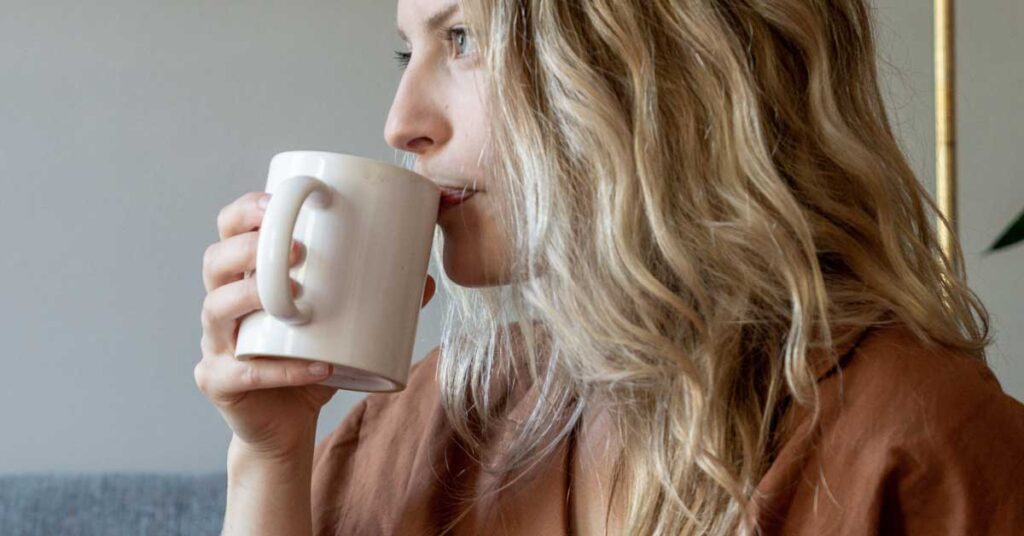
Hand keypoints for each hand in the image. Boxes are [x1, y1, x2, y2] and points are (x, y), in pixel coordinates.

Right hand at [195, 191, 436, 457]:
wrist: (286, 426)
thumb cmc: (309, 361)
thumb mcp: (340, 325)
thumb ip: (374, 301)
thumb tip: (424, 280)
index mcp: (244, 278)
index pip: (229, 230)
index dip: (245, 212)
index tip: (278, 200)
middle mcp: (222, 306)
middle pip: (214, 262)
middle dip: (248, 247)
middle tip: (297, 251)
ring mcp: (215, 346)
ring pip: (216, 310)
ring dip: (251, 296)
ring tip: (295, 299)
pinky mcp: (219, 384)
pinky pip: (243, 373)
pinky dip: (283, 369)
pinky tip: (318, 366)